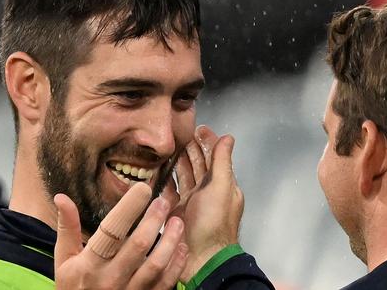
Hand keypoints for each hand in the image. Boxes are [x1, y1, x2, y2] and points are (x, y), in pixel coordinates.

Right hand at [54, 182, 187, 288]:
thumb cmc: (73, 287)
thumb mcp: (64, 260)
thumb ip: (67, 228)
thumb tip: (62, 197)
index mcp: (89, 264)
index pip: (111, 231)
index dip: (129, 208)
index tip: (143, 188)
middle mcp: (110, 279)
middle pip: (138, 245)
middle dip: (154, 219)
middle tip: (164, 201)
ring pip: (156, 264)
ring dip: (170, 241)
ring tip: (177, 221)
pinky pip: (165, 283)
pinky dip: (177, 264)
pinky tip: (182, 247)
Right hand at [164, 125, 244, 281]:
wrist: (201, 257)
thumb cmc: (215, 225)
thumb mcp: (222, 187)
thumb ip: (223, 162)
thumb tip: (228, 138)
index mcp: (221, 185)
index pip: (214, 157)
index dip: (207, 141)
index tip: (199, 128)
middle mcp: (206, 192)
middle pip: (198, 165)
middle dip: (190, 148)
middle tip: (179, 134)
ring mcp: (190, 203)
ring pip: (183, 176)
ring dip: (176, 161)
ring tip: (167, 147)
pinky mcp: (175, 212)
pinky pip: (169, 191)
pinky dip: (164, 180)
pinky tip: (158, 171)